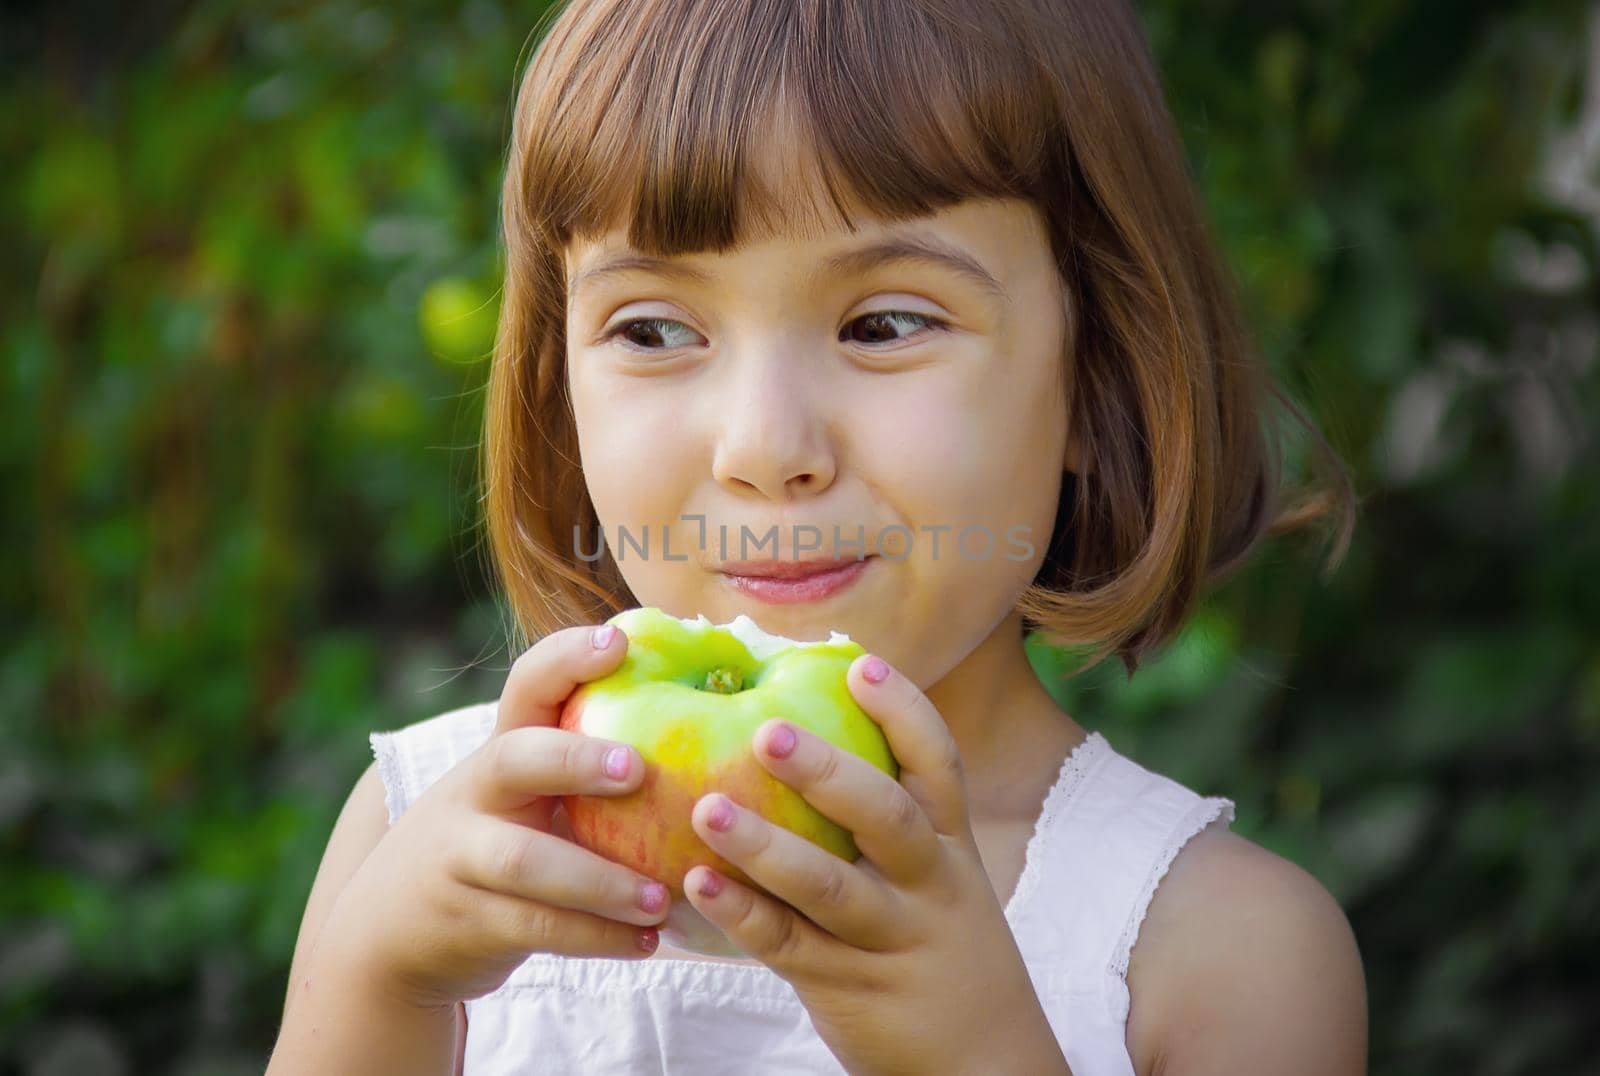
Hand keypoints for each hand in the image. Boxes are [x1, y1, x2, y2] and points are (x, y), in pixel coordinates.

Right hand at [314, 624, 673, 1010]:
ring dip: (599, 879)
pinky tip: (647, 942)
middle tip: (638, 770)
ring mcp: (460, 858)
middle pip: (513, 761)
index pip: (525, 687)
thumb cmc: (495, 844)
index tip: (617, 640)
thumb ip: (579, 766)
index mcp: (500, 752)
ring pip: (524, 861)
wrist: (389, 932)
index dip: (566, 659)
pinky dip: (594, 937)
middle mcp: (474, 795)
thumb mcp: (520, 799)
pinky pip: (534, 928)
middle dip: (574, 759)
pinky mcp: (467, 920)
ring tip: (660, 898)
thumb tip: (701, 717)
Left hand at [681, 654, 1067, 1074]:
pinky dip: (742, 913)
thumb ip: (883, 822)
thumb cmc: (937, 947)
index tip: (861, 665)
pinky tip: (698, 881)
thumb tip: (804, 737)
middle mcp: (928, 886)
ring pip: (830, 888)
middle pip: (886, 816)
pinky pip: (788, 947)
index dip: (902, 711)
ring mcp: (890, 940)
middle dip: (828, 770)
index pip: (938, 765)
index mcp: (949, 847)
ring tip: (706, 808)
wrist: (984, 1066)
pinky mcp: (847, 989)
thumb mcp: (936, 881)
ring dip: (766, 845)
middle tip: (766, 730)